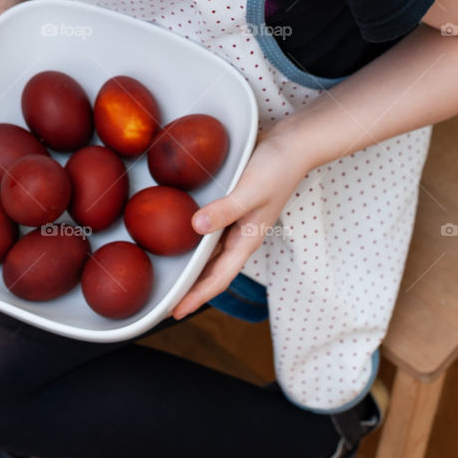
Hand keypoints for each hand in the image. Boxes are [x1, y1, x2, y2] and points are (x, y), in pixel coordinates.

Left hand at [170, 131, 309, 318]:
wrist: (293, 144)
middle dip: (190, 288)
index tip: (174, 313)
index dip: (196, 297)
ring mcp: (237, 222)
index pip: (218, 278)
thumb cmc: (277, 168)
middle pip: (212, 271)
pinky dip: (195, 239)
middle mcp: (241, 236)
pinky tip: (180, 234)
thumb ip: (225, 210)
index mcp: (247, 240)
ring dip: (192, 266)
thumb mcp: (250, 191)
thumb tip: (195, 228)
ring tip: (170, 276)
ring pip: (210, 252)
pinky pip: (210, 230)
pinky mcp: (231, 205)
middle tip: (163, 303)